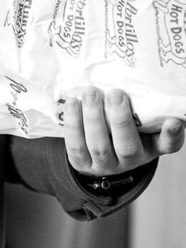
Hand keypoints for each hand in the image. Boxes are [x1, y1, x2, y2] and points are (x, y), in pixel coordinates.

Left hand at [62, 87, 185, 177]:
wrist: (99, 153)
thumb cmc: (125, 130)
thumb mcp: (140, 123)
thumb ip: (145, 109)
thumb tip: (146, 82)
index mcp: (150, 148)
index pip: (167, 145)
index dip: (171, 135)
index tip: (174, 121)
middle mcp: (130, 160)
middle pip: (126, 146)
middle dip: (120, 119)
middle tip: (116, 93)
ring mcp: (105, 165)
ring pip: (99, 146)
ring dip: (93, 118)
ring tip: (90, 93)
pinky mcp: (82, 164)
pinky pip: (76, 147)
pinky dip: (73, 124)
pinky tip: (73, 104)